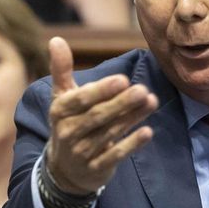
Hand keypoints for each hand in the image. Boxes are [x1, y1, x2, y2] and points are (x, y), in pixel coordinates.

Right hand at [44, 36, 156, 197]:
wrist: (64, 169)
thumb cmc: (68, 122)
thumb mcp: (62, 97)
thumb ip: (62, 70)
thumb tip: (56, 38)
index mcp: (60, 111)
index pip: (81, 100)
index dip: (101, 90)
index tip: (122, 79)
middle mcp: (68, 132)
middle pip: (97, 116)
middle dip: (120, 103)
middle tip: (142, 89)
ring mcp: (81, 153)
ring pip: (110, 133)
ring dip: (132, 117)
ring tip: (152, 101)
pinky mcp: (96, 169)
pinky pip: (115, 156)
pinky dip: (131, 144)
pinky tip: (147, 131)